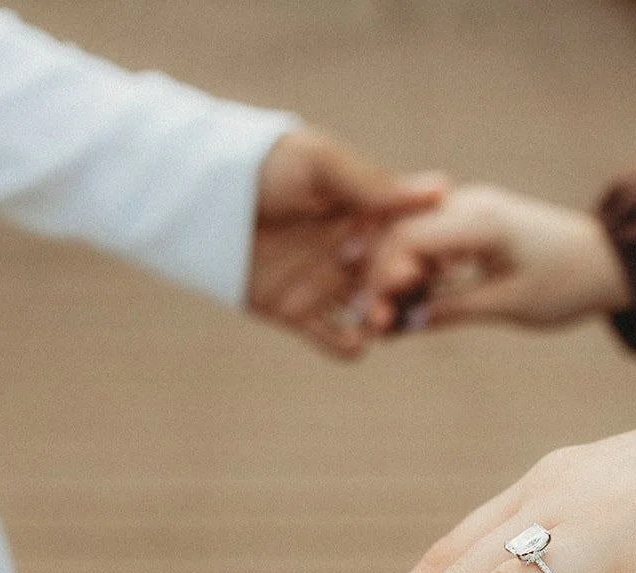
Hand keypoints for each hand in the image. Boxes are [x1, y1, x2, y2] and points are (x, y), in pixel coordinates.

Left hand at [249, 128, 445, 356]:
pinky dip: (349, 346)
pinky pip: (332, 338)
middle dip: (403, 290)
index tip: (441, 260)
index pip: (408, 239)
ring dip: (381, 320)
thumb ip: (373, 184)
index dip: (425, 251)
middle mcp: (351, 250)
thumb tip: (440, 189)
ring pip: (369, 312)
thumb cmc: (258, 163)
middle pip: (392, 280)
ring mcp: (324, 283)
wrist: (195, 194)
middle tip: (400, 291)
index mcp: (364, 213)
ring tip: (379, 321)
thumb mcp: (318, 163)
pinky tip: (356, 342)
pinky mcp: (296, 312)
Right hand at [360, 184, 632, 332]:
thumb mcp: (509, 304)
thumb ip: (451, 310)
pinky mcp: (470, 226)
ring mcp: (467, 211)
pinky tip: (404, 305)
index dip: (382, 278)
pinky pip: (428, 244)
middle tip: (368, 324)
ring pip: (409, 239)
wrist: (611, 261)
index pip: (407, 239)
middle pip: (399, 234)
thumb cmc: (568, 283)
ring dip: (392, 278)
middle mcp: (467, 205)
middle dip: (379, 279)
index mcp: (479, 219)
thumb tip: (400, 325)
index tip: (373, 318)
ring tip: (383, 320)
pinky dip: (413, 274)